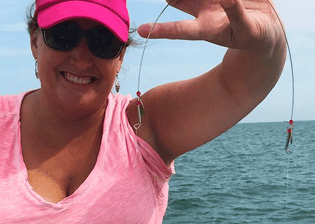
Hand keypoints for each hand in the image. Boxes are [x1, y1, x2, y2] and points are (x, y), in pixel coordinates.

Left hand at [138, 0, 283, 52]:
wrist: (264, 29)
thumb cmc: (254, 36)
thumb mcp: (247, 29)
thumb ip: (236, 14)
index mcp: (206, 29)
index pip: (179, 30)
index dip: (161, 30)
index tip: (141, 31)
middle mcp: (203, 12)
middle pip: (177, 0)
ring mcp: (211, 0)